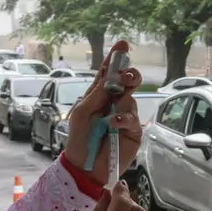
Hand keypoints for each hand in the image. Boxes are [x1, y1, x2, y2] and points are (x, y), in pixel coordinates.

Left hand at [64, 41, 142, 184]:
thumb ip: (96, 95)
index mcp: (99, 96)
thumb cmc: (78, 139)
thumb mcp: (82, 113)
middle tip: (126, 77)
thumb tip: (110, 78)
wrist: (83, 167)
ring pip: (131, 100)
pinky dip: (124, 119)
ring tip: (113, 112)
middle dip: (129, 76)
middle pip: (128, 82)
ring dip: (123, 101)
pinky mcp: (133, 132)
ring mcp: (125, 117)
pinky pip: (132, 120)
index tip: (122, 44)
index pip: (109, 73)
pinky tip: (114, 123)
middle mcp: (114, 103)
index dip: (116, 59)